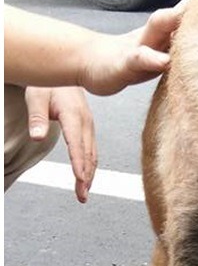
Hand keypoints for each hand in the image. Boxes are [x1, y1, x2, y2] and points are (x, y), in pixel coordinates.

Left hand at [26, 86, 95, 202]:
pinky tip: (88, 176)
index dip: (79, 163)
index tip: (80, 179)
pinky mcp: (88, 128)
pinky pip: (92, 149)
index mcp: (74, 115)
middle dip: (86, 176)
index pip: (77, 144)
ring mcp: (89, 126)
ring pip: (92, 154)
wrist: (66, 70)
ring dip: (90, 174)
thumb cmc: (48, 84)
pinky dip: (91, 165)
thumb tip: (37, 137)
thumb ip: (37, 119)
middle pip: (88, 153)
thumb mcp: (36, 97)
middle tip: (82, 195)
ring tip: (84, 192)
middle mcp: (86, 122)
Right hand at [79, 0, 186, 95]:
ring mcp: (140, 44)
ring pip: (157, 27)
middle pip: (178, 12)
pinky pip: (139, 58)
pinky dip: (151, 58)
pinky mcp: (126, 62)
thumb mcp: (166, 49)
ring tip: (191, 22)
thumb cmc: (136, 56)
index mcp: (168, 29)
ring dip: (173, 22)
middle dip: (197, 7)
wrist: (94, 62)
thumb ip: (188, 43)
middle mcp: (155, 32)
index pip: (191, 13)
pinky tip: (163, 61)